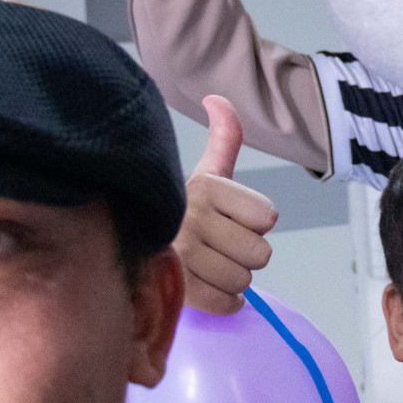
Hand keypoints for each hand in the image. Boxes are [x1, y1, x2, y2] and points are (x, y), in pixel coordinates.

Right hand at [175, 95, 279, 313]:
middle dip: (244, 255)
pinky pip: (227, 303)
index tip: (228, 218)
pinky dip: (224, 301)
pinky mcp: (178, 289)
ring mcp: (184, 254)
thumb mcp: (205, 173)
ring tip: (207, 265)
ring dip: (232, 279)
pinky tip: (206, 285)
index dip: (254, 222)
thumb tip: (217, 99)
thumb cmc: (184, 210)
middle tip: (218, 247)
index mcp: (207, 187)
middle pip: (261, 253)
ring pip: (244, 280)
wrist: (134, 246)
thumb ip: (223, 139)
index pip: (268, 216)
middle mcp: (194, 217)